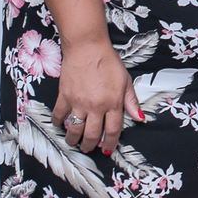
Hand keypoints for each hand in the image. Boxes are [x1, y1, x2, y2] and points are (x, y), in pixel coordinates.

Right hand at [52, 37, 143, 155]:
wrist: (87, 47)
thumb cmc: (108, 61)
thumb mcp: (125, 81)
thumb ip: (131, 102)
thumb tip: (139, 118)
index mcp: (113, 103)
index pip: (113, 130)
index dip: (111, 144)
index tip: (107, 150)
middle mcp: (96, 106)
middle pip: (93, 135)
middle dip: (90, 145)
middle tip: (88, 148)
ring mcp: (78, 102)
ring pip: (75, 129)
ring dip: (73, 139)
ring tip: (73, 142)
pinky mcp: (64, 96)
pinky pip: (59, 115)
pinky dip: (58, 122)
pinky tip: (60, 124)